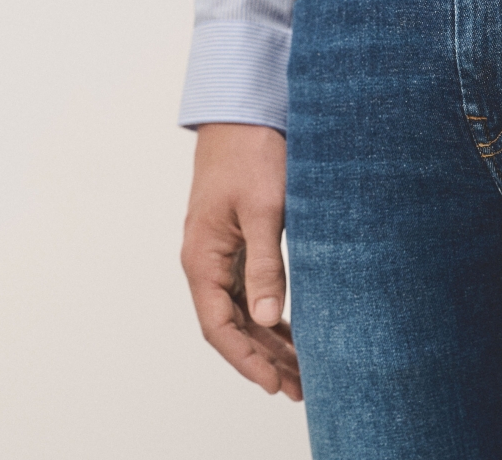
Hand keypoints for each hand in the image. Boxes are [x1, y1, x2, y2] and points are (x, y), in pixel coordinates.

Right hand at [181, 123, 301, 400]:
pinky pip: (245, 288)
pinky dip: (266, 313)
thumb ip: (265, 266)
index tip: (276, 384)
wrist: (241, 114)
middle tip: (300, 386)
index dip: (246, 360)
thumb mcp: (263, 211)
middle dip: (262, 358)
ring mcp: (217, 251)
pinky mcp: (233, 240)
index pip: (218, 326)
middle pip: (229, 324)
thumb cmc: (250, 155)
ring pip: (239, 309)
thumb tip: (266, 320)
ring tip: (299, 369)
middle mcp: (204, 260)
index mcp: (202, 257)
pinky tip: (288, 328)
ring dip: (265, 339)